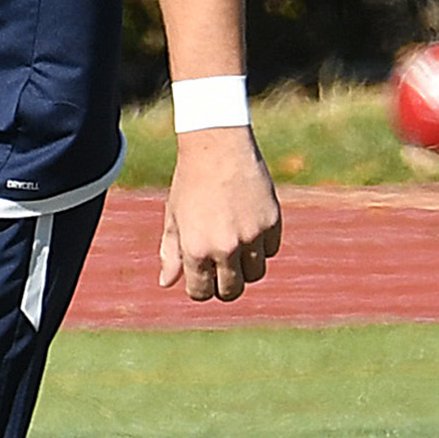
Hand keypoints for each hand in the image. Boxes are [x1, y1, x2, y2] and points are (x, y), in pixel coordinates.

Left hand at [156, 128, 281, 302]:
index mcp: (196, 249)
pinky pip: (270, 251)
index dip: (199, 289)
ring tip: (234, 249)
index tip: (200, 279)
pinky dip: (261, 247)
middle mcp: (225, 247)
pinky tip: (248, 228)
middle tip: (220, 272)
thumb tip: (167, 283)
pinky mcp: (272, 223)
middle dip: (224, 287)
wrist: (217, 146)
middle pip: (232, 291)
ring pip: (255, 274)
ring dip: (245, 268)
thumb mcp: (174, 216)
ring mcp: (252, 236)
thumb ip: (171, 252)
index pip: (201, 292)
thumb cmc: (190, 181)